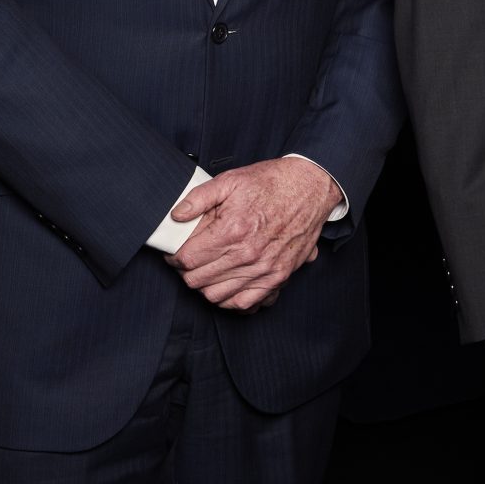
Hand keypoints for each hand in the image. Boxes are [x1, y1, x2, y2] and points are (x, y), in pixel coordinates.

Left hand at [165, 157, 339, 310]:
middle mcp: (248, 254)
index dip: (174, 257)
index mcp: (233, 230)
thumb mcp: (231, 180)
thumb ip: (198, 197)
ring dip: (205, 286)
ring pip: (216, 296)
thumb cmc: (272, 183)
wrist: (311, 187)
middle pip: (198, 280)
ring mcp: (264, 269)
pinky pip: (245, 303)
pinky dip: (230, 299)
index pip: (188, 259)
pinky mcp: (278, 276)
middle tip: (188, 261)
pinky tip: (226, 284)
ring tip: (206, 271)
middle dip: (186, 272)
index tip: (175, 252)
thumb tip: (175, 215)